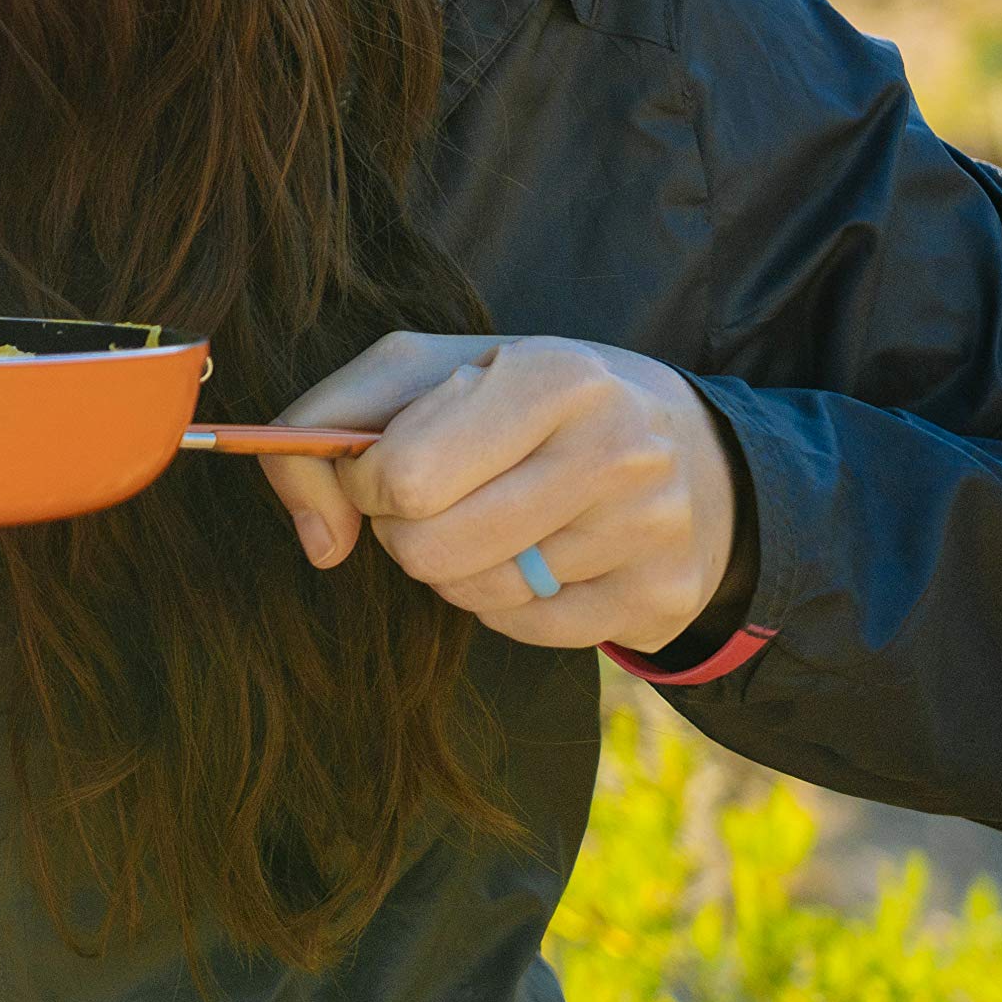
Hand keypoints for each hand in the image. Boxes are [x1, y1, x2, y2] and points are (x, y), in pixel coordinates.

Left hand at [258, 332, 742, 652]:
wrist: (684, 445)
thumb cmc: (522, 400)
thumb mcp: (424, 372)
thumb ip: (327, 424)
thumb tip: (317, 542)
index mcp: (552, 376)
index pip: (405, 474)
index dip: (366, 482)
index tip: (383, 467)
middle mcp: (615, 450)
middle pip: (432, 547)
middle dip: (402, 530)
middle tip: (432, 499)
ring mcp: (647, 529)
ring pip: (473, 593)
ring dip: (450, 566)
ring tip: (485, 518)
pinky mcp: (659, 596)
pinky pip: (523, 630)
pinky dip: (501, 601)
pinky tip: (529, 556)